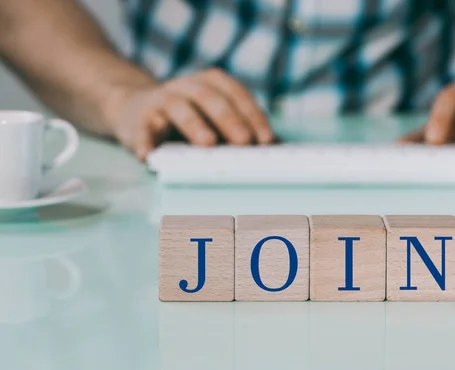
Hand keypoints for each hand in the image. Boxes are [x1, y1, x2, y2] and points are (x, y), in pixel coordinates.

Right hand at [105, 68, 274, 159]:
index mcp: (211, 84)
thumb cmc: (188, 119)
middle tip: (244, 142)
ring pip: (178, 106)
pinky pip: (141, 129)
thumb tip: (277, 149)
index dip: (253, 115)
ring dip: (194, 124)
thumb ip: (242, 129)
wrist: (134, 109)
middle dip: (229, 119)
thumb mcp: (215, 119)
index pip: (236, 94)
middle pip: (209, 97)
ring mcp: (161, 100)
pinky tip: (150, 156)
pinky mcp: (138, 119)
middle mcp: (187, 86)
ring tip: (207, 144)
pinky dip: (145, 142)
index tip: (267, 139)